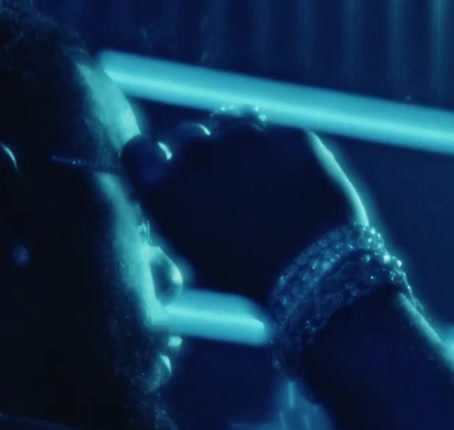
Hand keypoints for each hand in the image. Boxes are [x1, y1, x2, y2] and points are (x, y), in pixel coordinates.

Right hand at [123, 108, 368, 301]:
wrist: (314, 275)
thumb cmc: (245, 276)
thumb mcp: (193, 255)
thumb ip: (175, 217)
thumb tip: (171, 195)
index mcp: (165, 190)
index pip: (138, 152)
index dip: (152, 161)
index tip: (167, 172)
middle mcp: (199, 156)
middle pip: (188, 137)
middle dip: (199, 156)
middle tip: (222, 186)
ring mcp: (247, 141)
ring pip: (233, 128)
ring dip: (239, 149)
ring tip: (260, 186)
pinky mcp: (289, 137)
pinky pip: (276, 136)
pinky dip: (280, 155)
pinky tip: (292, 186)